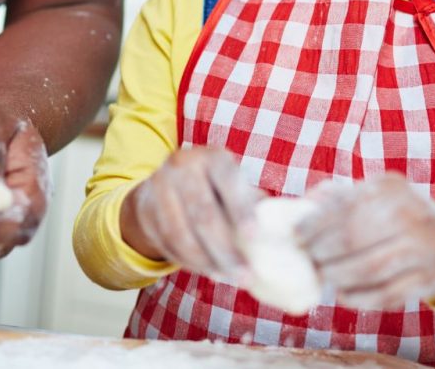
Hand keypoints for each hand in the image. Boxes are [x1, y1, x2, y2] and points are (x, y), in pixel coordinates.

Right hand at [120, 148, 262, 280]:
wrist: (165, 184)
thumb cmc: (215, 189)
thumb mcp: (234, 186)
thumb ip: (256, 205)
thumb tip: (289, 231)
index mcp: (213, 157)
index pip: (228, 181)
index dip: (241, 210)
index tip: (255, 238)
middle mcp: (183, 166)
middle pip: (203, 215)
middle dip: (226, 251)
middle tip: (246, 276)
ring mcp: (160, 186)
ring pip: (181, 234)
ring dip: (207, 262)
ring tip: (229, 279)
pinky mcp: (145, 209)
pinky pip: (167, 243)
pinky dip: (190, 263)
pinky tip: (209, 272)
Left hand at [295, 174, 434, 308]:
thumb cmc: (400, 216)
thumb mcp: (376, 195)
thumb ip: (340, 196)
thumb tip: (305, 202)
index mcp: (391, 188)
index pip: (343, 207)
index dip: (314, 225)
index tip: (295, 237)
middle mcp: (411, 213)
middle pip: (353, 238)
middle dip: (322, 253)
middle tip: (307, 260)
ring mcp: (425, 248)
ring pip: (369, 268)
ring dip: (338, 276)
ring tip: (322, 277)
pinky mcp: (432, 280)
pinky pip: (387, 294)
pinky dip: (359, 298)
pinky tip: (344, 294)